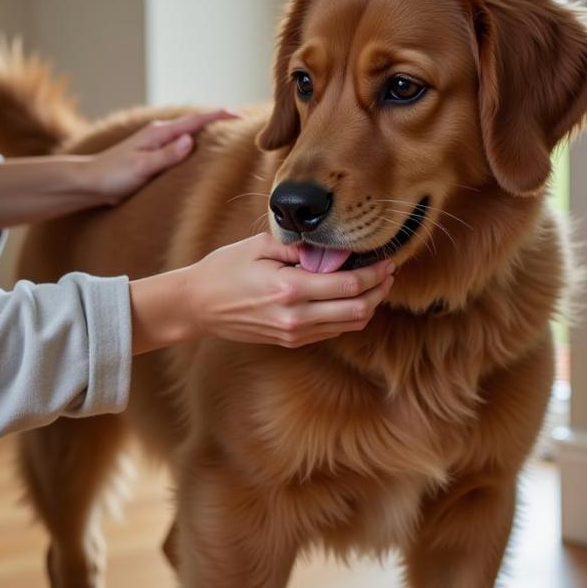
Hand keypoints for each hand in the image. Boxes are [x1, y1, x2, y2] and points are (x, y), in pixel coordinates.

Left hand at [86, 109, 241, 204]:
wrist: (89, 182)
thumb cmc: (113, 176)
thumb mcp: (142, 168)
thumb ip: (167, 155)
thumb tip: (191, 140)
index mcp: (160, 133)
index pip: (196, 121)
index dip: (219, 116)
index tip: (241, 115)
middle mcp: (160, 134)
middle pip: (196, 123)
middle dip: (219, 120)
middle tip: (244, 123)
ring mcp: (157, 143)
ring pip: (189, 133)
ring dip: (209, 131)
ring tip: (231, 133)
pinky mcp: (154, 154)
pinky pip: (181, 145)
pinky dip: (197, 143)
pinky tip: (203, 150)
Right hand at [129, 234, 394, 354]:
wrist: (198, 305)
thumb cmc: (225, 269)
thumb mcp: (260, 246)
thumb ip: (300, 247)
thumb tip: (333, 249)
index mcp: (289, 289)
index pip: (350, 285)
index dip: (376, 274)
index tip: (387, 259)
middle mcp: (295, 317)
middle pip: (358, 310)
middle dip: (380, 291)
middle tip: (388, 272)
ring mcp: (294, 333)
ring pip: (349, 325)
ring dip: (368, 306)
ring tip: (375, 285)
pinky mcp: (290, 341)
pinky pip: (332, 331)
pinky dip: (348, 315)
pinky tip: (349, 298)